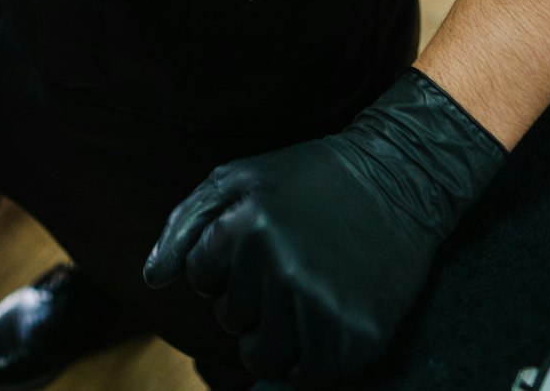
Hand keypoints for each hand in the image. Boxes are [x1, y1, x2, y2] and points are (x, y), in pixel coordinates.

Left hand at [143, 68, 506, 386]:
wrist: (397, 179)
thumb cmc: (308, 177)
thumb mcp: (239, 178)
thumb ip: (186, 225)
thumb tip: (152, 279)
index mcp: (247, 225)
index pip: (199, 277)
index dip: (221, 263)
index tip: (254, 242)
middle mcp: (281, 269)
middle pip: (229, 318)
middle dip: (246, 296)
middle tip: (284, 262)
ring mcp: (321, 307)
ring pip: (262, 357)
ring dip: (271, 333)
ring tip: (298, 293)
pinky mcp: (357, 338)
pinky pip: (306, 374)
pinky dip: (307, 354)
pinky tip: (323, 313)